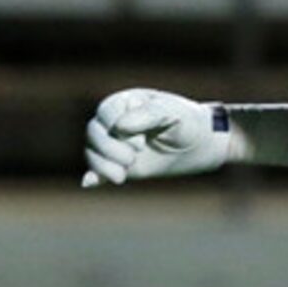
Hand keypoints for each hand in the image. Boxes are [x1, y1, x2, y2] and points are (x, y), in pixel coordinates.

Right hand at [81, 88, 228, 187]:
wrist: (198, 146)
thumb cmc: (187, 123)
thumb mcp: (173, 113)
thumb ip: (149, 115)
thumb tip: (119, 127)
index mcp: (124, 103)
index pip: (105, 114)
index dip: (117, 129)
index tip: (141, 142)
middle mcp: (114, 122)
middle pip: (93, 133)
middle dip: (109, 149)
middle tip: (133, 159)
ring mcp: (113, 144)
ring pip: (91, 152)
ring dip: (102, 166)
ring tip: (122, 176)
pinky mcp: (115, 164)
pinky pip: (96, 170)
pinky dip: (92, 177)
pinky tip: (89, 183)